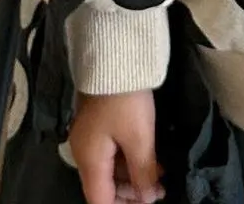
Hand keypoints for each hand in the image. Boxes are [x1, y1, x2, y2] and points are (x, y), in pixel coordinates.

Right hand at [69, 89, 163, 203]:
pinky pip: (111, 152)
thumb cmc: (125, 100)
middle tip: (159, 189)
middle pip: (103, 187)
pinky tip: (149, 158)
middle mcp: (84, 152)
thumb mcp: (139, 137)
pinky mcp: (99, 123)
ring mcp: (90, 136)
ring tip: (159, 175)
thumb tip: (148, 199)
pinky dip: (129, 159)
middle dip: (131, 193)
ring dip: (132, 176)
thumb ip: (143, 172)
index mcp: (89, 159)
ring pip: (109, 170)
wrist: (114, 55)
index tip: (148, 203)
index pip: (100, 200)